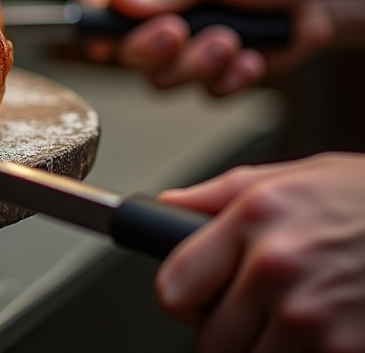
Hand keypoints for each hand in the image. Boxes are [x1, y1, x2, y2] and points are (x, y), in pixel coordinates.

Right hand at [74, 0, 364, 95]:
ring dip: (197, 63)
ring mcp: (180, 36)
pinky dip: (226, 78)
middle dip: (152, 45)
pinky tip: (250, 56)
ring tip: (231, 41)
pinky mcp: (205, 66)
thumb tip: (117, 0)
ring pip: (156, 73)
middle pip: (119, 41)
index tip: (104, 30)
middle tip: (179, 33)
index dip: (93, 12)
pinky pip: (197, 90)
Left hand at [156, 154, 364, 352]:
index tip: (201, 298)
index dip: (187, 299)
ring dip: (274, 350)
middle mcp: (279, 269)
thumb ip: (220, 196)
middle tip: (265, 313)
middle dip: (233, 332)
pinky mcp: (349, 352)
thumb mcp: (298, 176)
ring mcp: (317, 319)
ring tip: (306, 319)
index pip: (175, 288)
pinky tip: (332, 332)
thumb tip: (165, 209)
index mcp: (256, 218)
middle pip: (213, 341)